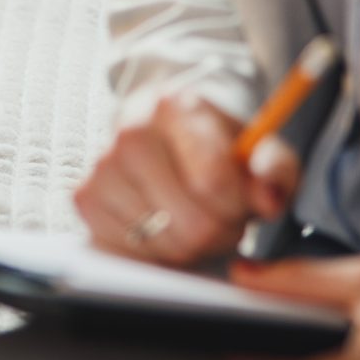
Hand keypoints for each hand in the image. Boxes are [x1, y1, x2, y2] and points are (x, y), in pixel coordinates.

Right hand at [74, 91, 299, 265]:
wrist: (166, 132)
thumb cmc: (218, 146)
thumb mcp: (259, 149)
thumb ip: (274, 170)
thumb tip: (268, 200)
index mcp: (175, 107)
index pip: (213, 184)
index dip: (238, 207)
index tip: (242, 200)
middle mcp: (130, 131)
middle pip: (192, 224)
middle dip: (219, 231)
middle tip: (222, 217)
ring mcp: (102, 165)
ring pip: (163, 243)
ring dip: (190, 246)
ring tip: (194, 217)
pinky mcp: (85, 197)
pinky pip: (133, 252)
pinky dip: (156, 251)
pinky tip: (164, 226)